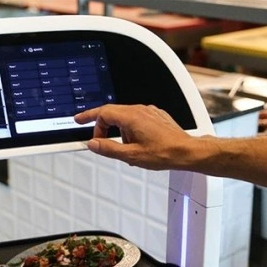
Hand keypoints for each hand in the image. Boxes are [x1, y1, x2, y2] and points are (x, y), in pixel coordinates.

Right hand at [74, 104, 192, 169]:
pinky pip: (137, 118)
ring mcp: (149, 112)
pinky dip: (131, 129)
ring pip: (125, 117)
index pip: (103, 112)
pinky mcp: (156, 116)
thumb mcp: (131, 155)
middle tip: (98, 138)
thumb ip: (108, 149)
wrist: (187, 151)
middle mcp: (140, 110)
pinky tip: (137, 144)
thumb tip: (93, 144)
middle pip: (112, 112)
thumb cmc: (164, 152)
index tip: (80, 121)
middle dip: (103, 126)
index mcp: (131, 117)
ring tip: (126, 148)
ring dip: (119, 131)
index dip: (89, 117)